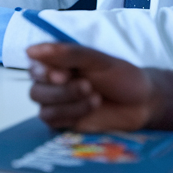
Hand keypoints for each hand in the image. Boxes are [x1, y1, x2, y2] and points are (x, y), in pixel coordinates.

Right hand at [27, 43, 161, 131]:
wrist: (142, 103)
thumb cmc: (120, 76)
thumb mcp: (98, 60)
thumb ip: (68, 54)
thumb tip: (30, 51)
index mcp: (56, 62)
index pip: (34, 65)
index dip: (44, 71)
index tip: (64, 74)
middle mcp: (51, 82)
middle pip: (36, 88)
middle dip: (61, 90)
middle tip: (87, 86)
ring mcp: (56, 103)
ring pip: (42, 106)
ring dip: (68, 102)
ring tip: (95, 96)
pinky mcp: (63, 121)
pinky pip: (52, 121)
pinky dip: (72, 114)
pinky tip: (92, 107)